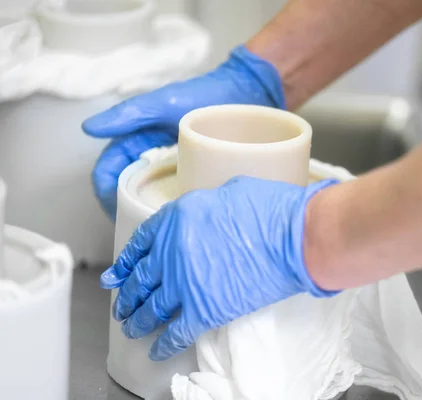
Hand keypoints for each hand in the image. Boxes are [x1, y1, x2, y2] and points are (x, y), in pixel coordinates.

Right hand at [82, 45, 285, 218]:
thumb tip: (88, 128)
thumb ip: (129, 114)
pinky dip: (173, 212)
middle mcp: (154, 159)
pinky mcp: (198, 178)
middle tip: (134, 226)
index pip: (109, 171)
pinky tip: (180, 222)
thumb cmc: (205, 94)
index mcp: (138, 141)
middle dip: (123, 210)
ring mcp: (175, 171)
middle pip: (127, 190)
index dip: (105, 191)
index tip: (113, 208)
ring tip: (155, 230)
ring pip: (151, 199)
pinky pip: (178, 200)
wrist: (249, 95)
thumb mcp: (164, 103)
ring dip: (146, 214)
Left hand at [100, 176, 338, 360]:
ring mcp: (185, 284)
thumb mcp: (231, 190)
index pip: (140, 243)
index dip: (126, 262)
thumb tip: (205, 218)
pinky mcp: (205, 311)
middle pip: (140, 279)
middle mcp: (172, 252)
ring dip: (138, 320)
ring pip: (151, 308)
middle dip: (128, 294)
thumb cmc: (271, 209)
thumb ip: (206, 206)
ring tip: (132, 327)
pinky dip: (164, 345)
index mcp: (176, 219)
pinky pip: (175, 334)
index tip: (118, 273)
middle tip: (122, 304)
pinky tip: (156, 350)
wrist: (295, 238)